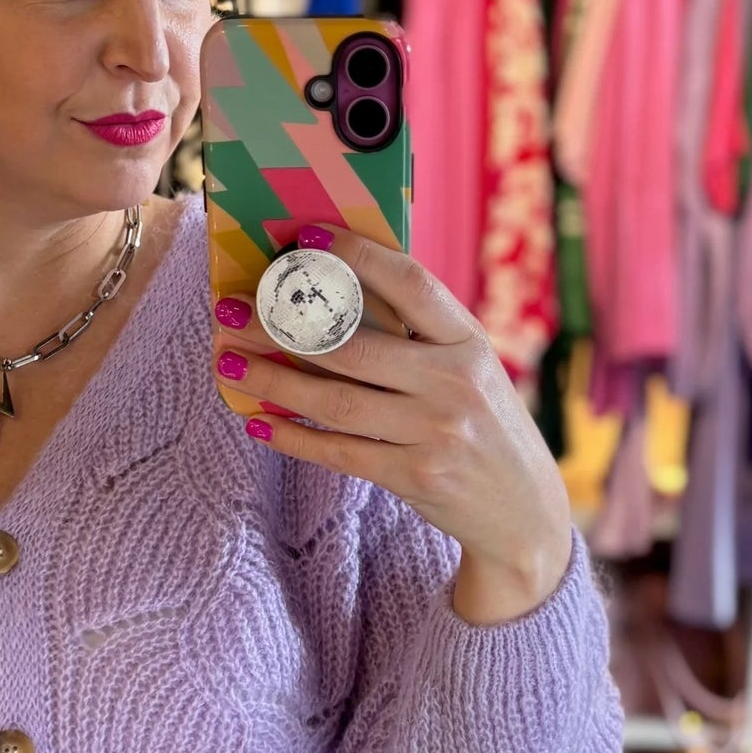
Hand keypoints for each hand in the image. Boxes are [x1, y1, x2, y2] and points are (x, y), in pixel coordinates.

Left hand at [218, 227, 573, 625]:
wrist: (523, 513)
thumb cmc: (483, 428)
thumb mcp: (470, 371)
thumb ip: (421, 337)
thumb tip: (335, 295)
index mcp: (470, 342)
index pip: (410, 283)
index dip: (356, 256)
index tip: (304, 239)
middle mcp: (456, 383)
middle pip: (354, 346)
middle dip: (282, 326)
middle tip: (233, 310)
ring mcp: (436, 432)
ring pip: (335, 401)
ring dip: (272, 382)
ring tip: (228, 364)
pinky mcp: (415, 477)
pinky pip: (339, 451)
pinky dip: (293, 437)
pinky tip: (259, 422)